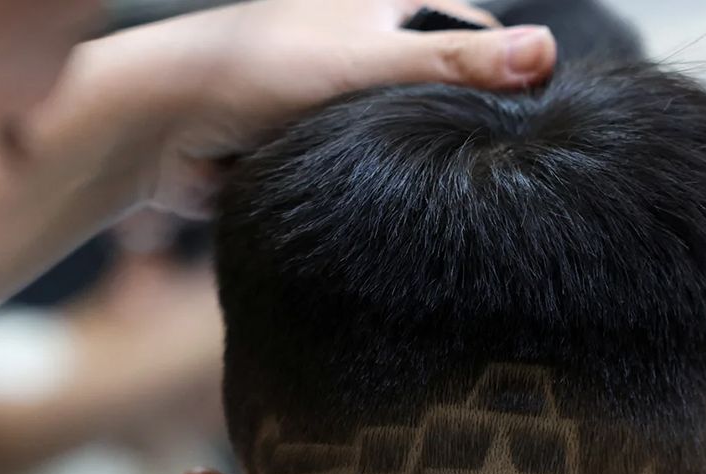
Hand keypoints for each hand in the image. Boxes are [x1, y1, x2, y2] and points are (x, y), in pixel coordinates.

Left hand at [97, 0, 558, 215]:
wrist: (160, 132)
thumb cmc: (251, 72)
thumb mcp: (369, 60)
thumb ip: (456, 62)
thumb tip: (545, 52)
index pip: (472, 26)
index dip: (506, 66)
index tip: (546, 112)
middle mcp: (364, 42)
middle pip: (443, 86)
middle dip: (463, 124)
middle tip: (508, 171)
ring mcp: (342, 97)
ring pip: (408, 134)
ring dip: (422, 162)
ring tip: (467, 198)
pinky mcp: (318, 145)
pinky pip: (371, 169)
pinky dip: (386, 187)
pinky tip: (412, 214)